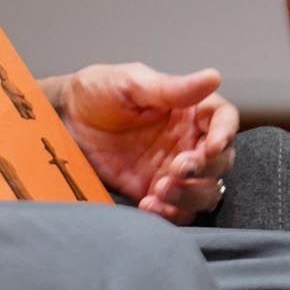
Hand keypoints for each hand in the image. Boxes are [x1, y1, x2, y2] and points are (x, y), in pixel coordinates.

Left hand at [49, 63, 238, 222]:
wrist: (63, 120)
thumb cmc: (98, 92)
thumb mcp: (133, 82)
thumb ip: (173, 88)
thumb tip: (213, 77)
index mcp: (188, 110)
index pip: (224, 121)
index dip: (225, 134)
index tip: (211, 146)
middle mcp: (187, 140)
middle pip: (220, 162)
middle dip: (205, 169)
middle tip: (178, 168)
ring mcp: (172, 169)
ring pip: (205, 191)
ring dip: (190, 194)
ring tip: (161, 188)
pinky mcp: (153, 191)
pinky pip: (176, 211)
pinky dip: (170, 213)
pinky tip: (149, 203)